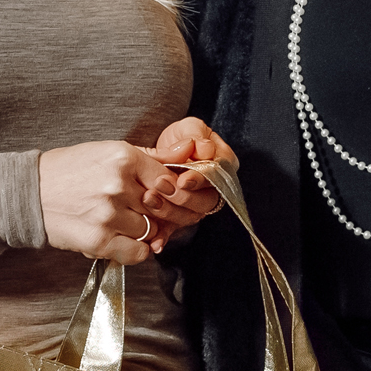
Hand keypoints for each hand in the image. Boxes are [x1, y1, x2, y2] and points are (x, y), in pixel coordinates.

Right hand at [39, 141, 178, 263]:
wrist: (30, 193)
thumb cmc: (69, 170)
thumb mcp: (108, 151)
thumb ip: (152, 155)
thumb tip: (189, 152)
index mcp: (122, 157)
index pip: (168, 180)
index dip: (170, 192)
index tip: (163, 196)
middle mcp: (117, 185)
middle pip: (162, 207)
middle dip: (159, 212)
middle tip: (144, 211)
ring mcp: (108, 214)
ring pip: (151, 230)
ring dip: (142, 230)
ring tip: (121, 221)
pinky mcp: (98, 240)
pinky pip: (137, 253)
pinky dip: (135, 250)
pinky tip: (120, 237)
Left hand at [142, 118, 233, 249]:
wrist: (160, 150)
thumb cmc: (181, 137)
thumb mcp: (189, 128)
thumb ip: (195, 135)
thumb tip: (202, 148)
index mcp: (221, 167)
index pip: (216, 177)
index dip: (199, 180)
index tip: (183, 179)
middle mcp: (213, 190)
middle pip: (205, 202)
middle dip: (182, 196)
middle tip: (160, 186)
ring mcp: (195, 205)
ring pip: (190, 216)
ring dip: (169, 211)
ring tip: (149, 199)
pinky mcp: (178, 218)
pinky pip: (174, 230)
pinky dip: (164, 237)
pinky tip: (156, 242)